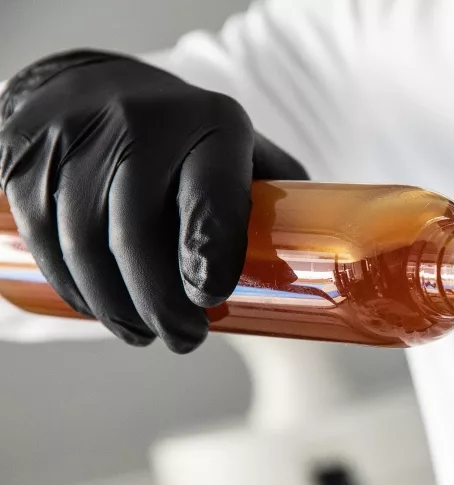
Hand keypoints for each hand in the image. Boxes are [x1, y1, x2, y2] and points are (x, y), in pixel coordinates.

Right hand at [0, 49, 306, 351]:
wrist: (95, 85)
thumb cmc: (190, 138)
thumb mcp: (242, 152)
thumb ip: (280, 202)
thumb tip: (331, 272)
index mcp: (212, 125)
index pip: (207, 192)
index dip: (207, 250)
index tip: (209, 297)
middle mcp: (141, 122)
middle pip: (135, 231)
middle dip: (159, 302)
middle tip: (184, 339)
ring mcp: (76, 135)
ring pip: (83, 240)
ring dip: (114, 305)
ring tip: (144, 333)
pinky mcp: (25, 155)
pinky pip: (42, 234)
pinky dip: (72, 284)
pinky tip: (98, 308)